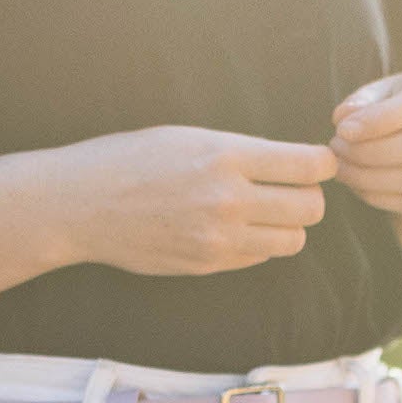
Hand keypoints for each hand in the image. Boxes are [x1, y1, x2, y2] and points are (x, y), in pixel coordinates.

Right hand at [42, 125, 335, 276]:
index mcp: (225, 156)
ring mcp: (219, 238)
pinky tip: (234, 227)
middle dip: (309, 196)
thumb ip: (241, 152)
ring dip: (287, 225)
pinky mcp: (208, 264)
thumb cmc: (130, 160)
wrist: (79, 204)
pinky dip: (258, 244)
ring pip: (293, 240)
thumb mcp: (188, 137)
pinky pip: (259, 258)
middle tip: (291, 188)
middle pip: (312, 208)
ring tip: (265, 210)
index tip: (316, 163)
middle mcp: (228, 199)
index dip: (322, 164)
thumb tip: (294, 165)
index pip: (309, 165)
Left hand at [329, 64, 401, 218]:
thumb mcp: (378, 95)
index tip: (342, 130)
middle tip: (337, 151)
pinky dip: (383, 198)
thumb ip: (361, 103)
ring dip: (375, 178)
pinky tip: (359, 187)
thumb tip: (344, 118)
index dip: (381, 119)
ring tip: (342, 170)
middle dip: (373, 152)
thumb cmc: (395, 108)